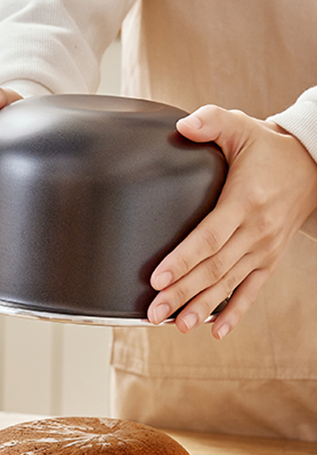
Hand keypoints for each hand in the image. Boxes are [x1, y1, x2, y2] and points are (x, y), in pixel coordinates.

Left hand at [147, 105, 316, 338]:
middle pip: (213, 268)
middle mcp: (255, 231)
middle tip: (153, 312)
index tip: (159, 278)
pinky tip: (216, 332)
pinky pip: (252, 291)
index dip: (183, 259)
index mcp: (243, 202)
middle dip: (182, 292)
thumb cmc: (268, 149)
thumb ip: (212, 122)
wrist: (314, 164)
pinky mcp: (269, 260)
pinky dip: (235, 313)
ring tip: (177, 326)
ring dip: (202, 308)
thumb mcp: (241, 128)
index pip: (208, 237)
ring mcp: (263, 249)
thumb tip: (183, 126)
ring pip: (229, 284)